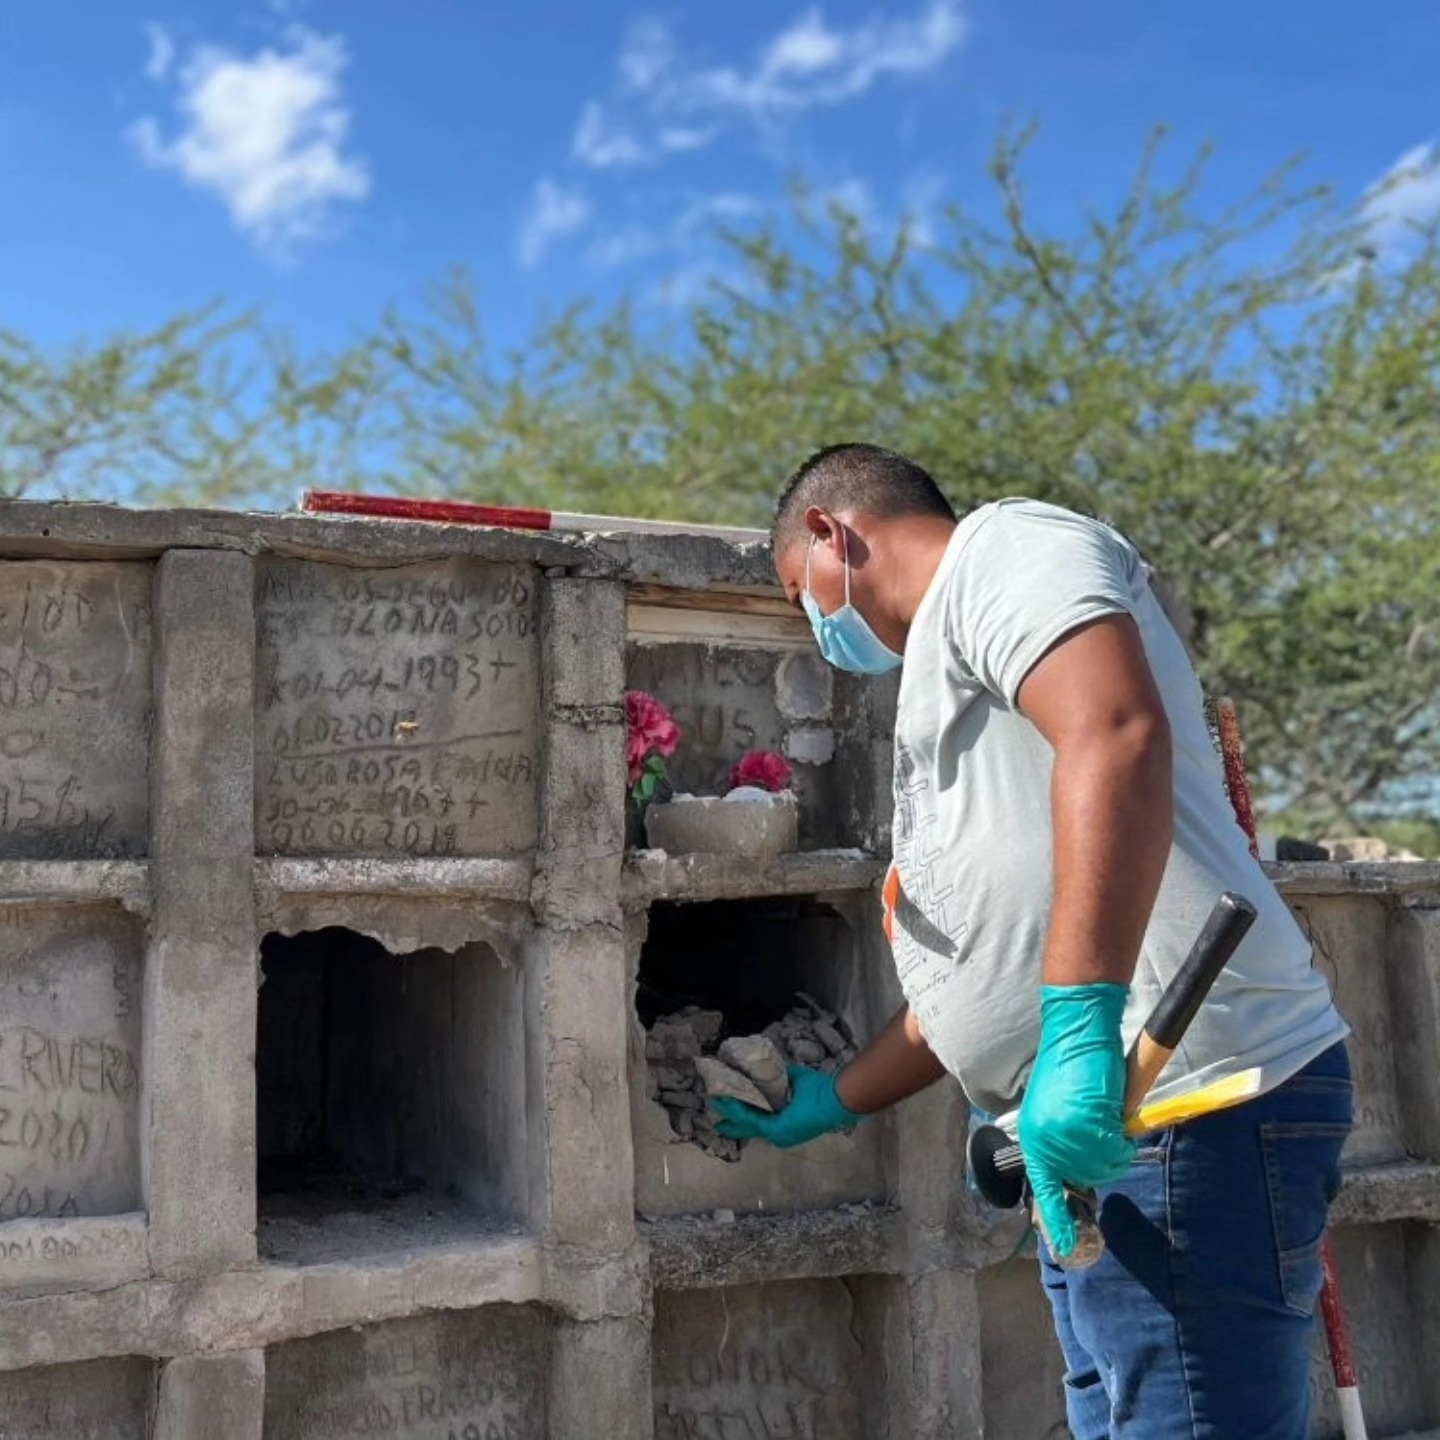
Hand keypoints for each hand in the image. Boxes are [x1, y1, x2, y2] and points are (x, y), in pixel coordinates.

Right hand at [711, 1065, 859, 1148]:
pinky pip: (751, 1119)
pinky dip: (737, 1110)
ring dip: (729, 1112)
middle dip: (730, 1121)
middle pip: (748, 1127)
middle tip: (714, 1116)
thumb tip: (765, 1067)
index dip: (741, 1115)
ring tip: (714, 1102)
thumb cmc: (819, 1090)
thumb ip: (778, 1079)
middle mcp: (778, 1132)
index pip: (758, 1122)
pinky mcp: (776, 1130)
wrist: (834, 1099)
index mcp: (784, 1122)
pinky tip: (727, 1101)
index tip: (727, 1107)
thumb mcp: (793, 1082)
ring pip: (746, 1123)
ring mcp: (777, 1133)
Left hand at [1017, 983, 1135, 1257]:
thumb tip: (1081, 1173)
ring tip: (1106, 1116)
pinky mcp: (1086, 1123)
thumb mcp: (1057, 1110)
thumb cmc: (1072, 1067)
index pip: (1044, 1189)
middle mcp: (1043, 1141)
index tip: (1065, 1247)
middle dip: (1103, 1160)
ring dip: (1114, 1147)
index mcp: (1033, 1138)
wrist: (1076, 1030)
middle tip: (1104, 1128)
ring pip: (1104, 1166)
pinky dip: (1122, 1137)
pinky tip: (1114, 1112)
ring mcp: (1064, 1134)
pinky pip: (1116, 1149)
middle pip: (1086, 1179)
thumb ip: (1064, 1142)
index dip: (1057, 1220)